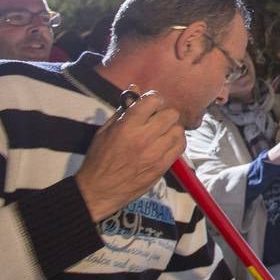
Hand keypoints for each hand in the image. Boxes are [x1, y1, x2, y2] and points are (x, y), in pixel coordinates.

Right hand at [75, 89, 184, 220]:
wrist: (99, 190)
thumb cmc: (99, 158)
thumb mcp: (105, 130)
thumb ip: (123, 109)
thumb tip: (135, 89)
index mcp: (127, 126)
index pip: (153, 100)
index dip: (153, 99)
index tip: (150, 105)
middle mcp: (144, 137)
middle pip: (171, 114)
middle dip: (164, 114)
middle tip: (156, 121)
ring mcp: (155, 153)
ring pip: (178, 130)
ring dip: (172, 128)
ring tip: (162, 133)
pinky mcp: (162, 167)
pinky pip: (180, 147)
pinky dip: (176, 142)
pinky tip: (167, 144)